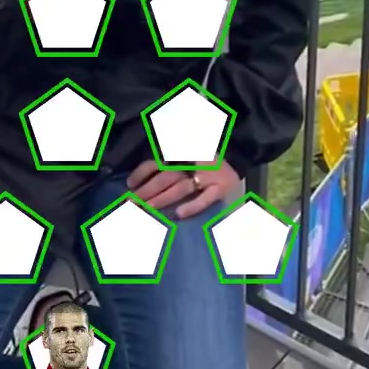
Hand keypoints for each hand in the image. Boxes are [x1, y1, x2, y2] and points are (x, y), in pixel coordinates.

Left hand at [126, 158, 241, 219]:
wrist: (239, 163)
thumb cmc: (205, 166)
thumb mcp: (185, 158)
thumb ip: (166, 168)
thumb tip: (137, 183)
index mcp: (182, 154)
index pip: (157, 162)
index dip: (141, 173)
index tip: (129, 185)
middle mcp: (193, 162)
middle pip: (165, 177)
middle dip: (147, 190)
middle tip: (132, 203)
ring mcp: (208, 175)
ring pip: (181, 187)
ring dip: (162, 198)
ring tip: (148, 208)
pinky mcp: (221, 188)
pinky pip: (205, 198)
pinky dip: (192, 206)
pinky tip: (178, 214)